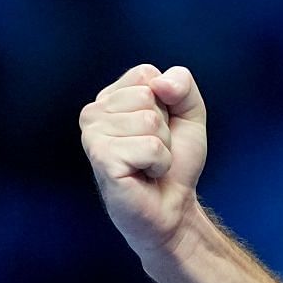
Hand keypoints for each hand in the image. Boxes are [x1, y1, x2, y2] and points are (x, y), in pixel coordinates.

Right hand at [78, 64, 208, 262]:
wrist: (172, 208)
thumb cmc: (175, 164)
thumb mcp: (189, 114)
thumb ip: (182, 85)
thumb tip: (160, 83)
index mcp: (110, 98)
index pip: (146, 74)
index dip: (167, 103)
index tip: (159, 129)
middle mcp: (94, 113)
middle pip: (148, 96)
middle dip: (164, 127)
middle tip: (153, 151)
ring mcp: (93, 135)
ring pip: (150, 121)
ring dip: (162, 148)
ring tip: (148, 164)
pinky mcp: (101, 158)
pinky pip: (150, 146)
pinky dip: (159, 163)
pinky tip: (144, 174)